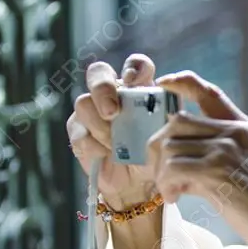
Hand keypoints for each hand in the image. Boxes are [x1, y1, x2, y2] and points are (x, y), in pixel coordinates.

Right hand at [67, 54, 158, 208]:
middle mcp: (112, 94)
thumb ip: (168, 112)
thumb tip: (165, 95)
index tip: (136, 81)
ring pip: (84, 103)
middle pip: (98, 73)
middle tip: (113, 112)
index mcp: (138, 89)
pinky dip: (95, 146)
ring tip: (116, 144)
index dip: (134, 67)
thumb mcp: (167, 134)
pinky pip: (80, 133)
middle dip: (103, 89)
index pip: (135, 65)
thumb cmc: (155, 153)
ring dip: (101, 126)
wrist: (139, 183)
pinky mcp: (79, 133)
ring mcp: (91, 111)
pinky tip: (108, 155)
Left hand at [147, 70, 247, 248]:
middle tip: (161, 175)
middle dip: (159, 148)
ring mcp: (226, 149)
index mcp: (244, 128)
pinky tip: (174, 199)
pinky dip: (166, 185)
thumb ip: (212, 160)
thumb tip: (176, 167)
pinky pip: (173, 168)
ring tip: (170, 192)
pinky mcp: (216, 170)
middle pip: (177, 121)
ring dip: (161, 172)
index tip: (164, 84)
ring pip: (170, 146)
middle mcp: (235, 132)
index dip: (182, 82)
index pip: (209, 93)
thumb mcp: (244, 171)